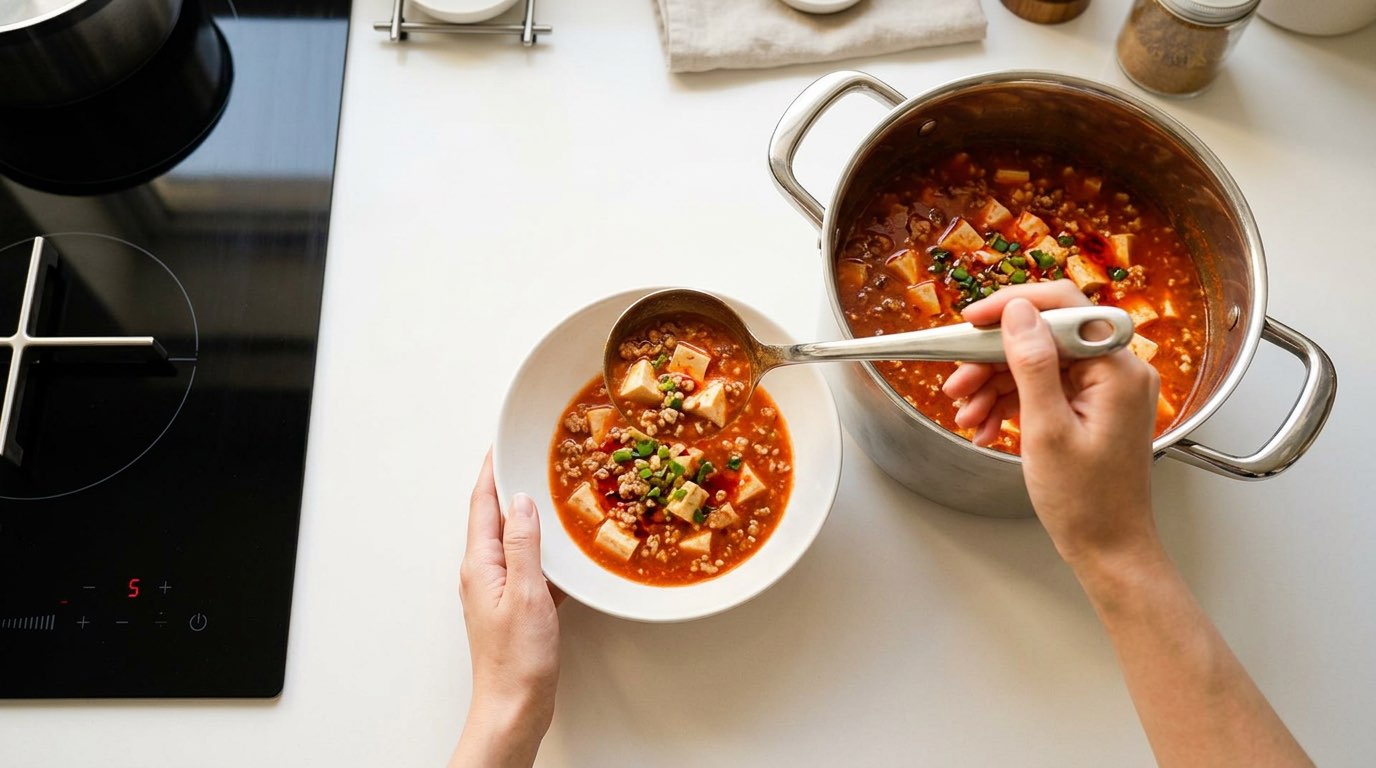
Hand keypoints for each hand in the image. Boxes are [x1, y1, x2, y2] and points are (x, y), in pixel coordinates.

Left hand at [451, 452, 563, 767]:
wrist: (515, 707)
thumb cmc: (517, 659)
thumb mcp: (526, 593)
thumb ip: (524, 544)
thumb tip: (522, 501)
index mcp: (480, 563)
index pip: (483, 502)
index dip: (493, 469)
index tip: (504, 441)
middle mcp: (483, 572)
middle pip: (495, 516)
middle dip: (511, 484)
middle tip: (533, 457)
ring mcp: (498, 589)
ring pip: (515, 540)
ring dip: (531, 516)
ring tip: (554, 493)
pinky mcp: (515, 606)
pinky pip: (530, 564)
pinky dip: (545, 549)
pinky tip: (565, 548)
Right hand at [942, 282, 1160, 567]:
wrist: (1108, 548)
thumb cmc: (1087, 502)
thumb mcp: (1047, 430)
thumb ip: (1032, 365)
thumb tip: (1017, 313)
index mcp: (1118, 369)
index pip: (1064, 307)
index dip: (1013, 306)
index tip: (972, 319)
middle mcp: (1116, 370)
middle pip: (1043, 337)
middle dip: (993, 360)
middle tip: (957, 383)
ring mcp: (1103, 389)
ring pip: (1036, 364)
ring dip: (994, 386)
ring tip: (967, 415)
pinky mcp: (1089, 406)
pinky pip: (1042, 388)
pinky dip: (1009, 404)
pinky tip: (984, 426)